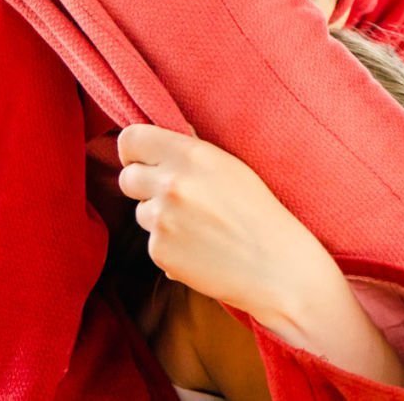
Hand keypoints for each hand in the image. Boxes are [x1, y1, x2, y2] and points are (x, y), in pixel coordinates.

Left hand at [116, 123, 333, 322]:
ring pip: (140, 212)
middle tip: (173, 196)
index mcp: (190, 155)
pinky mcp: (159, 252)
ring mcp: (162, 220)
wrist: (276, 267)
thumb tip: (166, 137)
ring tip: (198, 227)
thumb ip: (191, 152)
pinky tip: (200, 249)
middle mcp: (171, 184)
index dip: (133, 151)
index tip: (143, 160)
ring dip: (160, 217)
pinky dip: (170, 245)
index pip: (130, 140)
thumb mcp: (231, 167)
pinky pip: (152, 242)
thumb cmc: (260, 213)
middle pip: (127, 177)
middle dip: (143, 185)